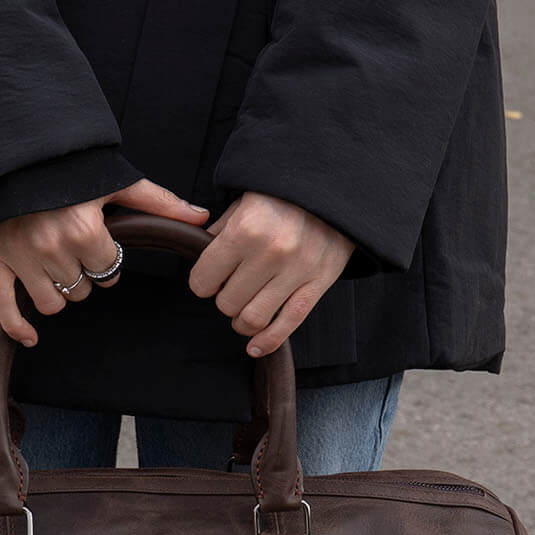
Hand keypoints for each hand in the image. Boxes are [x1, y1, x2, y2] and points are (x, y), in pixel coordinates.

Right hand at [0, 179, 209, 346]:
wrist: (6, 154)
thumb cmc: (65, 166)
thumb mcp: (114, 179)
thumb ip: (158, 202)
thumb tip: (201, 219)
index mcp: (85, 230)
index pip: (108, 271)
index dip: (106, 260)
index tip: (97, 244)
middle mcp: (53, 248)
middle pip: (82, 290)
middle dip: (82, 275)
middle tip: (73, 251)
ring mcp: (22, 259)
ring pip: (52, 304)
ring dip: (57, 293)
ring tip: (53, 268)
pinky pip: (6, 308)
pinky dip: (18, 327)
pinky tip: (31, 338)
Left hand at [188, 191, 355, 356]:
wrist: (333, 187)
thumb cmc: (282, 195)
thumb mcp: (243, 202)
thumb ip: (220, 233)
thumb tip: (201, 261)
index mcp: (245, 229)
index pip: (204, 280)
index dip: (203, 282)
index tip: (210, 279)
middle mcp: (270, 252)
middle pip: (227, 303)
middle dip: (224, 300)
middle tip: (232, 288)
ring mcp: (297, 270)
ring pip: (253, 319)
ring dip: (242, 322)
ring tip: (244, 310)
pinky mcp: (319, 283)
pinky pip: (289, 324)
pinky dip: (268, 342)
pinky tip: (255, 347)